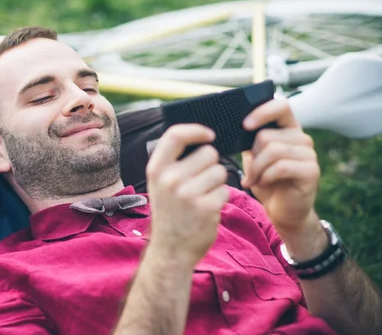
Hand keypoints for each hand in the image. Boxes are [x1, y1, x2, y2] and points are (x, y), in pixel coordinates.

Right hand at [145, 124, 229, 266]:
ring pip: (220, 170)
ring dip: (217, 182)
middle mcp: (169, 179)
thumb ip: (173, 161)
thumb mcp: (160, 184)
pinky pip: (225, 190)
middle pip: (208, 153)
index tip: (208, 135)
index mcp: (156, 169)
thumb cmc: (170, 211)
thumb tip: (200, 137)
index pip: (175, 135)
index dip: (196, 130)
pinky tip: (208, 208)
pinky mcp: (206, 207)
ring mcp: (187, 194)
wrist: (171, 250)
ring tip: (203, 196)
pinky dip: (221, 198)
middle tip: (201, 181)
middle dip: (211, 164)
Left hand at [241, 99, 319, 232]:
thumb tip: (236, 122)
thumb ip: (249, 138)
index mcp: (288, 129)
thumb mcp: (254, 156)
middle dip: (252, 156)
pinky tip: (263, 183)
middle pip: (267, 135)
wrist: (282, 210)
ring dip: (256, 168)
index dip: (262, 111)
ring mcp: (309, 154)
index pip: (281, 105)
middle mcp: (302, 138)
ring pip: (272, 150)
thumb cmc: (266, 181)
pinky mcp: (311, 171)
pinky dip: (265, 176)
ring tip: (253, 179)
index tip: (244, 125)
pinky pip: (281, 166)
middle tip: (249, 171)